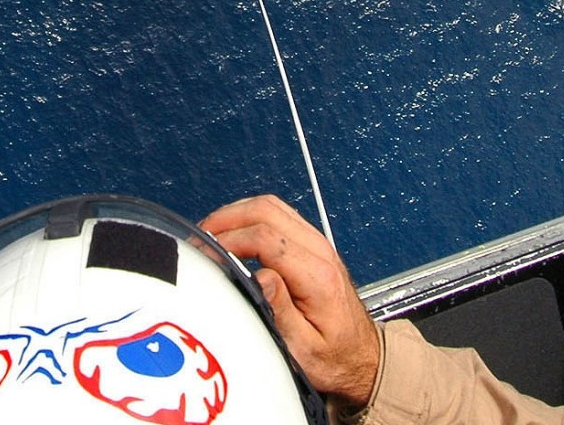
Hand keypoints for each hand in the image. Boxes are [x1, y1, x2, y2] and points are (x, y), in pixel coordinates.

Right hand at [200, 195, 379, 408]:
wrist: (362, 356)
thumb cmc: (334, 357)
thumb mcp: (304, 349)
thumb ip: (281, 311)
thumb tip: (259, 277)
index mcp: (318, 276)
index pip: (266, 237)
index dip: (230, 239)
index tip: (207, 253)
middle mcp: (321, 252)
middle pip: (267, 209)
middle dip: (227, 218)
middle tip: (201, 237)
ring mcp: (319, 244)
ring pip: (272, 206)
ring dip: (237, 214)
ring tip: (211, 233)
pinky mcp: (313, 244)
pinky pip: (279, 214)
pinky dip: (250, 217)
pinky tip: (234, 233)